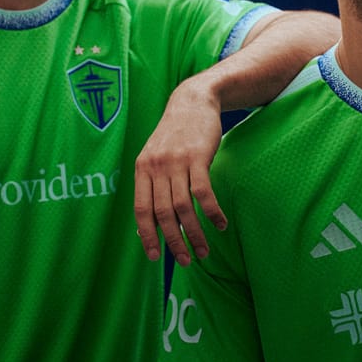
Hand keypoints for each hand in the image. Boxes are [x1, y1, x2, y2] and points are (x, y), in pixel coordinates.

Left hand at [134, 77, 227, 263]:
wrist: (192, 101)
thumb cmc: (175, 134)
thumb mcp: (155, 155)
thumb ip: (152, 182)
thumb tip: (151, 220)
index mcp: (142, 168)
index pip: (141, 209)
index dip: (147, 235)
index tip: (155, 257)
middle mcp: (156, 166)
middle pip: (163, 213)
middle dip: (174, 241)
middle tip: (186, 260)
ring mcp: (176, 161)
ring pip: (183, 206)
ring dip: (194, 232)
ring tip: (205, 251)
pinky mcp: (198, 157)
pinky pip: (203, 192)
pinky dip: (212, 212)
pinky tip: (220, 224)